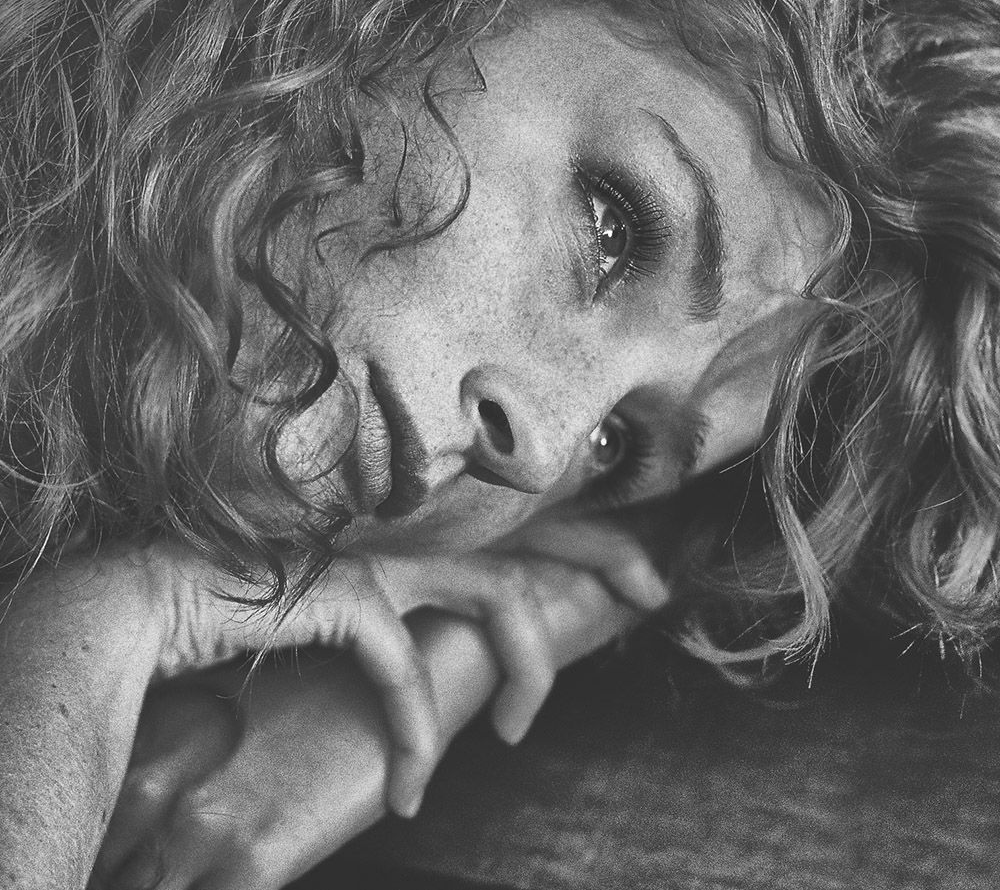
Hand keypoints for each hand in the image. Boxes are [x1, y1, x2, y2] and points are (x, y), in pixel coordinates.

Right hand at [93, 517, 669, 889]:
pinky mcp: (338, 593)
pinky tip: (407, 789)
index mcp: (413, 524)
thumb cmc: (248, 618)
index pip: (520, 508)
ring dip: (524, 666)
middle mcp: (403, 527)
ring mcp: (375, 554)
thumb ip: (410, 609)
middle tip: (650, 593)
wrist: (141, 607)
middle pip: (534, 524)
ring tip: (517, 733)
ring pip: (496, 593)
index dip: (587, 527)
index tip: (632, 572)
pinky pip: (409, 669)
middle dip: (603, 552)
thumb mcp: (352, 612)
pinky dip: (415, 734)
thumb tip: (456, 642)